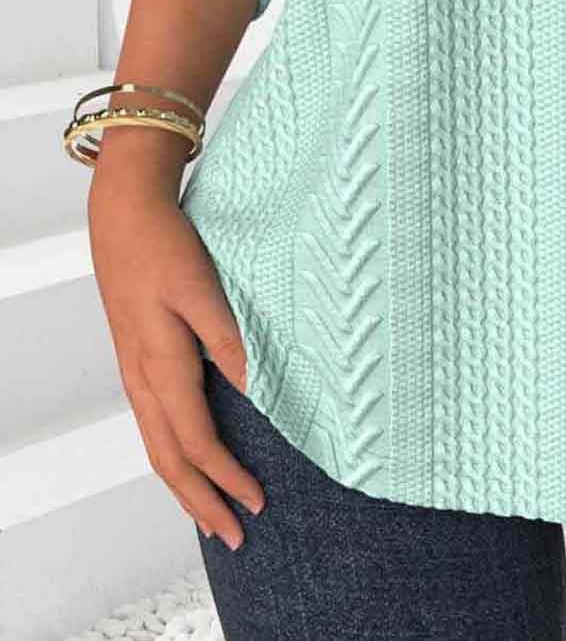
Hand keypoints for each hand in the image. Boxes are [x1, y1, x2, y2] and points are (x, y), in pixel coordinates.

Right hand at [87, 169, 264, 550]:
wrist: (124, 212)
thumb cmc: (165, 243)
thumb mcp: (202, 288)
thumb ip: (229, 338)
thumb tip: (253, 389)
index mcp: (161, 365)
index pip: (197, 442)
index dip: (226, 479)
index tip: (258, 503)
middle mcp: (143, 378)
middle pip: (169, 460)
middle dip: (200, 503)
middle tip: (234, 537)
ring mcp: (136, 370)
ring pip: (157, 446)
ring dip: (184, 485)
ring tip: (208, 515)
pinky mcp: (137, 358)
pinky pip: (153, 423)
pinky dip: (172, 454)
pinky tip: (187, 458)